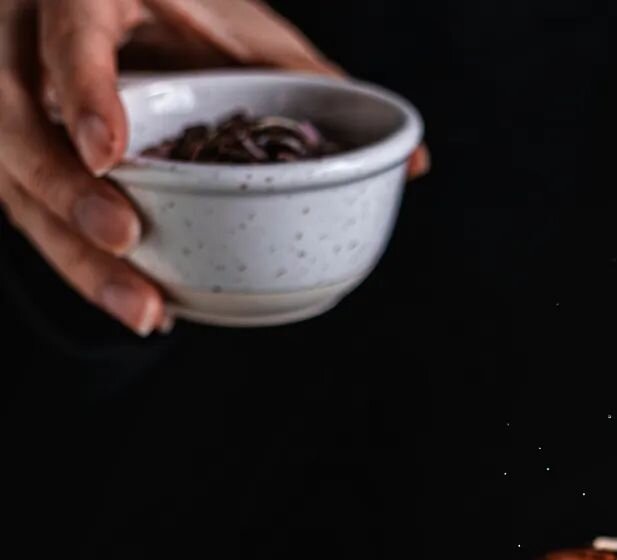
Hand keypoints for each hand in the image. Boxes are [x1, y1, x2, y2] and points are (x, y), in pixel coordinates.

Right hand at [0, 0, 342, 334]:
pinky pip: (26, 211)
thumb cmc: (177, 7)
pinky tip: (134, 302)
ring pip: (11, 180)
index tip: (107, 154)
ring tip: (143, 310)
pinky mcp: (14, 152)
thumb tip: (414, 162)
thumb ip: (311, 82)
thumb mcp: (237, 28)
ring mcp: (10, 98)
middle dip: (65, 193)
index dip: (82, 92)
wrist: (103, 2)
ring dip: (74, 255)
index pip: (68, 33)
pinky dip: (77, 262)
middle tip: (126, 240)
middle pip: (14, 122)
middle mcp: (25, 39)